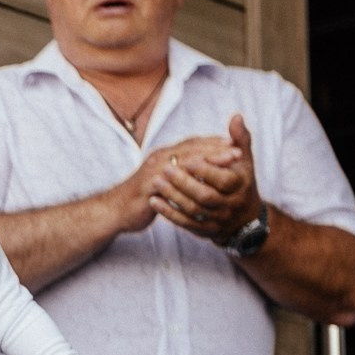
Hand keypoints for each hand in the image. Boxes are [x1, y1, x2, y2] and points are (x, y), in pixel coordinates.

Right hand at [110, 132, 234, 235]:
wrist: (116, 211)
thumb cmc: (141, 198)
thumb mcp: (163, 182)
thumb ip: (179, 173)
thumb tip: (199, 169)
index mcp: (164, 156)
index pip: (192, 145)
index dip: (213, 143)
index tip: (235, 144)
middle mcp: (160, 159)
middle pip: (193, 149)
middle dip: (217, 148)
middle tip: (239, 150)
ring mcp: (154, 170)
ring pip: (186, 160)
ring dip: (211, 159)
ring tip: (231, 161)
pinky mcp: (150, 185)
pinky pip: (175, 179)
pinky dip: (193, 177)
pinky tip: (209, 181)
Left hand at [149, 115, 259, 240]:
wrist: (244, 217)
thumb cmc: (241, 181)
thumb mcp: (245, 160)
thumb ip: (239, 138)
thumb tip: (236, 116)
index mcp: (240, 187)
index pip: (223, 179)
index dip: (205, 169)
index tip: (188, 159)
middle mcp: (230, 205)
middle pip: (205, 196)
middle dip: (184, 183)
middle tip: (165, 169)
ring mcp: (217, 220)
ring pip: (193, 210)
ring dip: (173, 197)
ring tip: (155, 182)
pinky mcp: (204, 230)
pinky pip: (185, 224)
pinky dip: (169, 213)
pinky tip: (154, 202)